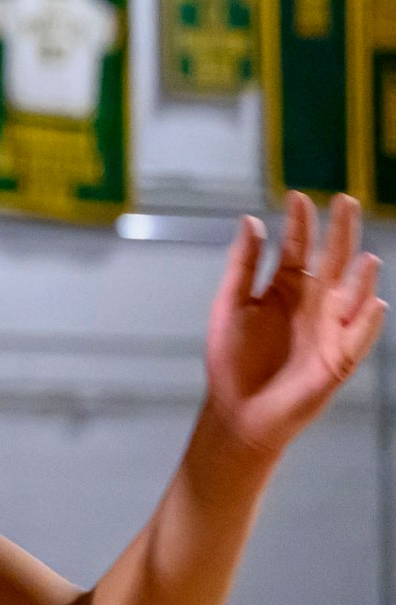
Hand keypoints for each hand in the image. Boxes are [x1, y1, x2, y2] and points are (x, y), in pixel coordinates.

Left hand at [204, 192, 384, 460]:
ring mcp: (329, 329)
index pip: (297, 247)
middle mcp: (312, 302)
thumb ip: (242, 264)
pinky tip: (374, 302)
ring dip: (361, 277)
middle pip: (332, 261)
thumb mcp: (231, 304)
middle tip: (346, 201)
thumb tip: (250, 220)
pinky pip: (359, 336)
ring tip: (365, 255)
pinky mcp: (338, 359)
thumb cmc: (231, 357)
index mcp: (284, 287)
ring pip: (353, 296)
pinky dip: (368, 320)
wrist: (238, 408)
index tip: (298, 196)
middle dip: (340, 233)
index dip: (299, 223)